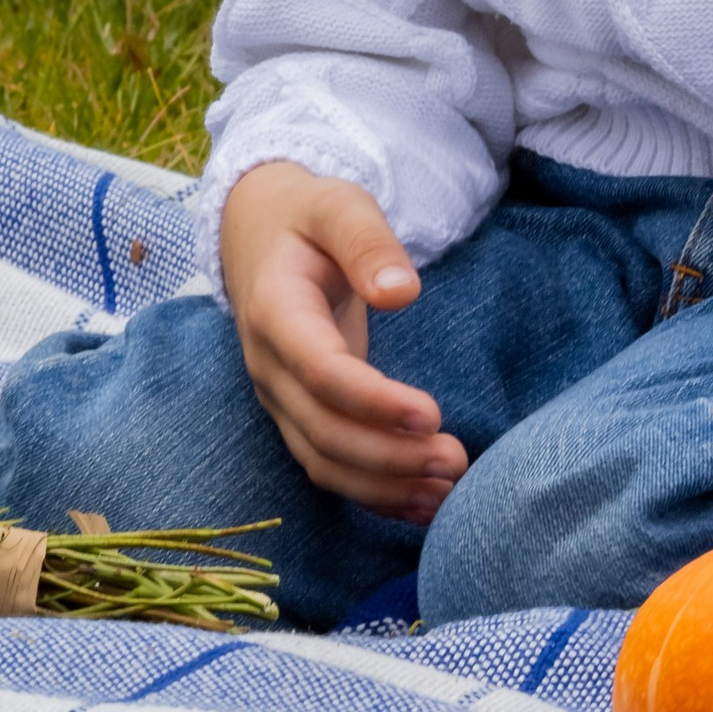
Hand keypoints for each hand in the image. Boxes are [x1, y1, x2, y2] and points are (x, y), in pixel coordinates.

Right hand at [218, 162, 468, 522]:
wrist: (258, 234)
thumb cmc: (308, 217)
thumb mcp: (338, 206)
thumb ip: (367, 243)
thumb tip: (402, 292)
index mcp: (275, 311)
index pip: (320, 372)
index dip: (373, 401)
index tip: (431, 414)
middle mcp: (268, 367)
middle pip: (323, 431)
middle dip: (389, 457)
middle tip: (455, 459)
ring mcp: (279, 397)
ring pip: (323, 462)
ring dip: (385, 485)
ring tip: (449, 487)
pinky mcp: (297, 414)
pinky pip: (329, 467)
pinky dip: (373, 494)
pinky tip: (423, 506)